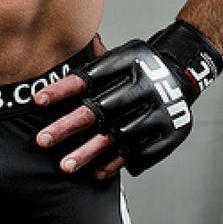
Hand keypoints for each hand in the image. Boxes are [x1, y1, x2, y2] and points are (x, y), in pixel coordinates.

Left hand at [33, 22, 222, 177]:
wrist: (184, 71)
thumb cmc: (140, 65)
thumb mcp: (122, 52)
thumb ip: (94, 60)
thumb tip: (59, 51)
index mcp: (129, 62)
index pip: (89, 76)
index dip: (62, 89)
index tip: (38, 101)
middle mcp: (143, 86)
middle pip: (100, 109)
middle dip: (68, 126)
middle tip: (42, 140)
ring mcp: (158, 112)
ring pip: (117, 137)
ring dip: (88, 152)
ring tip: (64, 166)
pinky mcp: (168, 134)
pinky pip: (139, 153)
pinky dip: (115, 163)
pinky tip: (95, 172)